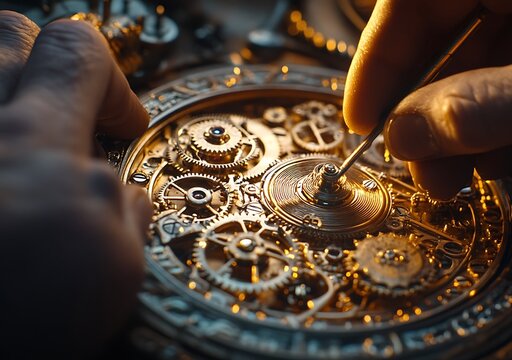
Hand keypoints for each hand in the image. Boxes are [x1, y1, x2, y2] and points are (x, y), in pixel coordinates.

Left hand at [0, 11, 150, 357]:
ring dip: (7, 92)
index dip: (114, 82)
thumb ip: (127, 212)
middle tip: (71, 116)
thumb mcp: (110, 275)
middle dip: (52, 63)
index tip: (123, 124)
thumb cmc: (10, 327)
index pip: (77, 51)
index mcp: (33, 148)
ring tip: (25, 145)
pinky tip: (3, 177)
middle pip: (8, 34)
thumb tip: (125, 193)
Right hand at [344, 0, 511, 198]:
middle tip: (426, 173)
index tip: (362, 123)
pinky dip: (511, 116)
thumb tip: (403, 138)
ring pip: (480, 62)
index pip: (409, 1)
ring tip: (469, 179)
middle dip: (431, 114)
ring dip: (470, 127)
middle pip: (442, 39)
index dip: (377, 64)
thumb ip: (482, 112)